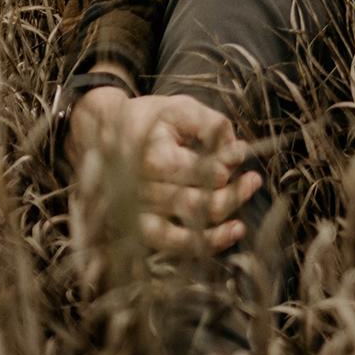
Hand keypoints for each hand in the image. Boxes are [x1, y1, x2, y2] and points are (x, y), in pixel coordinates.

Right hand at [68, 81, 262, 255]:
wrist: (101, 133)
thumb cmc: (148, 120)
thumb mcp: (179, 108)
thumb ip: (210, 124)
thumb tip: (237, 151)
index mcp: (148, 156)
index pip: (194, 170)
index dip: (222, 166)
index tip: (238, 156)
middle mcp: (138, 190)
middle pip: (193, 203)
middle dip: (231, 195)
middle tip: (254, 180)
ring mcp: (134, 214)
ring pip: (184, 232)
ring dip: (219, 229)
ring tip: (242, 224)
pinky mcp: (135, 228)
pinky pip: (170, 245)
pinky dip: (201, 245)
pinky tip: (227, 236)